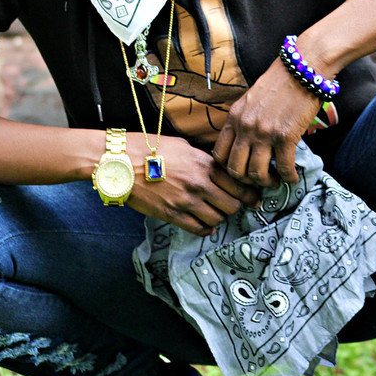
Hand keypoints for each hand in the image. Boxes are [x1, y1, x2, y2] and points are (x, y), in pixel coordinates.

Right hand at [126, 133, 259, 236]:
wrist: (121, 162)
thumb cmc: (148, 148)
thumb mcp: (182, 146)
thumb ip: (201, 159)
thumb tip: (214, 169)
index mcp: (203, 163)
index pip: (237, 183)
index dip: (250, 193)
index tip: (254, 198)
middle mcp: (198, 184)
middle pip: (232, 205)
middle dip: (235, 206)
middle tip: (233, 205)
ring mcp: (185, 201)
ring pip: (217, 219)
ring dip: (219, 217)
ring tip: (215, 212)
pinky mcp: (172, 215)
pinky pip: (198, 229)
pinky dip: (205, 229)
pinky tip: (204, 224)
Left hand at [212, 58, 322, 186]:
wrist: (301, 69)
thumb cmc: (278, 83)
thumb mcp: (250, 100)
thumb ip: (243, 120)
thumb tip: (244, 142)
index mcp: (233, 118)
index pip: (218, 153)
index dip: (227, 169)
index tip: (240, 171)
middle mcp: (244, 127)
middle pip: (234, 169)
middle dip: (245, 181)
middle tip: (257, 181)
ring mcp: (264, 133)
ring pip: (256, 174)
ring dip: (267, 183)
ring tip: (275, 180)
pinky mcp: (286, 136)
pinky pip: (283, 167)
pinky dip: (288, 177)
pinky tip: (292, 177)